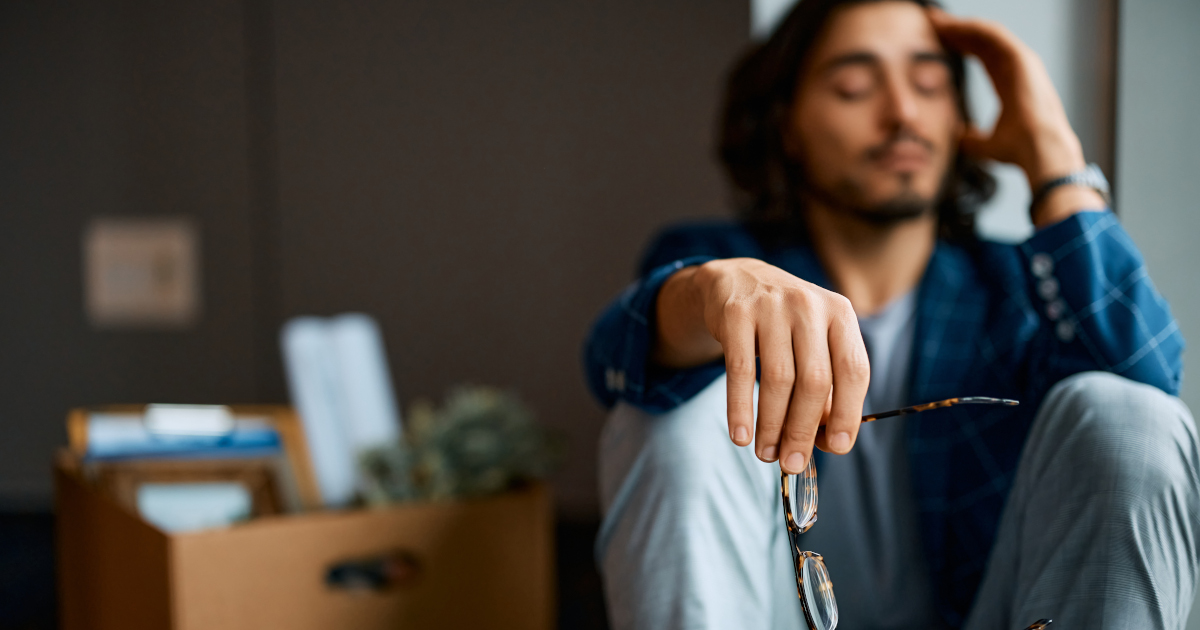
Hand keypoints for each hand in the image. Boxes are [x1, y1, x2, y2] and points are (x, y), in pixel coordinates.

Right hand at [657, 258, 869, 472]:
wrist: (739, 279)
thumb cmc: (786, 324)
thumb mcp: (814, 342)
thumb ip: (826, 385)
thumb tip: (825, 441)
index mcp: (840, 314)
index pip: (854, 370)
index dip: (847, 413)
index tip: (836, 448)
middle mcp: (810, 306)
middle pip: (815, 380)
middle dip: (803, 429)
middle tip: (792, 462)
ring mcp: (772, 306)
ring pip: (778, 379)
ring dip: (771, 425)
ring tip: (765, 454)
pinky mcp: (735, 313)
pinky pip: (738, 370)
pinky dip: (740, 408)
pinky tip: (740, 435)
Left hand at [926, 9, 1100, 223]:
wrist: (1040, 153)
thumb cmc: (1019, 152)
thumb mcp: (987, 145)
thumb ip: (972, 139)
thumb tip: (959, 137)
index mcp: (1009, 85)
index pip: (982, 57)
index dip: (960, 46)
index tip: (938, 41)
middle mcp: (1016, 69)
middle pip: (982, 42)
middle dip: (957, 31)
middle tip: (931, 23)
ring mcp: (1021, 62)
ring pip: (987, 35)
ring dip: (961, 26)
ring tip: (936, 21)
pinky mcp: (1022, 60)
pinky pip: (994, 35)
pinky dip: (973, 28)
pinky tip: (953, 25)